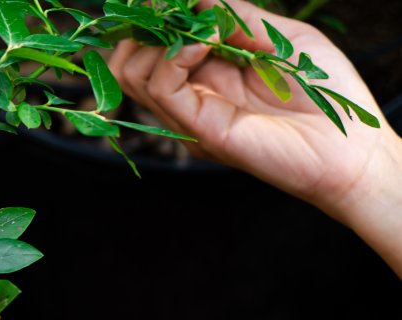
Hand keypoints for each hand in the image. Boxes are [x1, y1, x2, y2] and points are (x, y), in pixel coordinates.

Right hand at [108, 0, 401, 220]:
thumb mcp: (283, 38)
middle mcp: (192, 94)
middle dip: (145, 25)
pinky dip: (175, 56)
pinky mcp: (198, 129)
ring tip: (202, 29)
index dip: (154, 15)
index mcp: (208, 72)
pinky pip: (162, 88)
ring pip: (132, 73)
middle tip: (176, 10)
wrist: (348, 147)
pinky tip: (205, 42)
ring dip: (159, 38)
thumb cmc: (326, 94)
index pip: (153, 44)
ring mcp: (190, 114)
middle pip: (129, 60)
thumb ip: (238, 19)